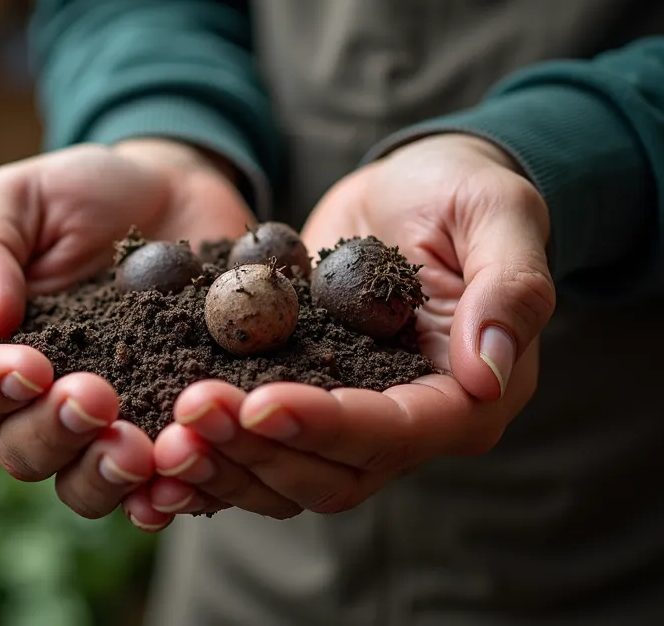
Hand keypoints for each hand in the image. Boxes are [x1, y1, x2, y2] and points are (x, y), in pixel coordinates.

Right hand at [0, 140, 254, 525]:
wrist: (178, 191)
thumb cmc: (84, 192)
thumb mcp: (22, 197)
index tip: (30, 366)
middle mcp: (46, 402)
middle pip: (23, 454)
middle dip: (54, 435)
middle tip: (96, 397)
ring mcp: (114, 424)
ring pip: (86, 488)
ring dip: (106, 477)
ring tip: (140, 448)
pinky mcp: (178, 428)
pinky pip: (168, 483)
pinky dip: (174, 492)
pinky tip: (185, 478)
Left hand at [149, 134, 556, 517]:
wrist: (412, 186)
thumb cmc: (463, 189)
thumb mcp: (498, 214)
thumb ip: (509, 289)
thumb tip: (488, 371)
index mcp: (466, 399)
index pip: (392, 432)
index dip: (325, 424)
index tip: (258, 401)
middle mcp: (407, 428)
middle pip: (329, 472)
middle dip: (255, 449)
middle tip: (188, 413)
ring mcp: (349, 425)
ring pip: (283, 476)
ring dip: (222, 463)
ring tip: (162, 436)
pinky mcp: (301, 405)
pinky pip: (252, 449)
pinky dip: (208, 454)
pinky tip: (154, 442)